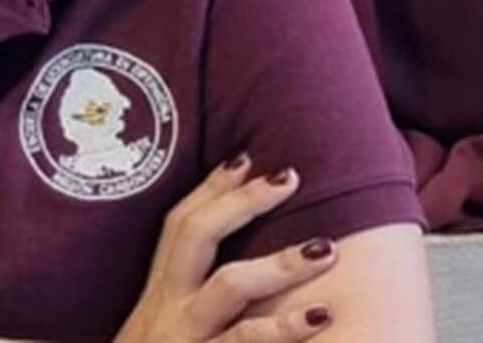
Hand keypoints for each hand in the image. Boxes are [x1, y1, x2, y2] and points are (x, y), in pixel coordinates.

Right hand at [114, 156, 337, 341]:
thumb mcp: (156, 336)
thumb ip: (185, 303)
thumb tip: (228, 273)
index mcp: (158, 299)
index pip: (179, 226)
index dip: (211, 189)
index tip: (246, 157)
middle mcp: (167, 313)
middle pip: (197, 238)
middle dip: (242, 203)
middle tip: (289, 176)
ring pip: (229, 291)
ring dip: (279, 265)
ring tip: (325, 249)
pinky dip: (284, 332)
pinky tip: (324, 319)